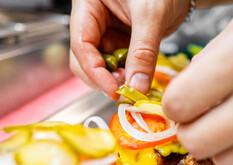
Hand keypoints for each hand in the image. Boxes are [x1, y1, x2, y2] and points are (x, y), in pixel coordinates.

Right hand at [70, 0, 189, 99]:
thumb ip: (143, 51)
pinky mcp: (123, 44)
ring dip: (116, 79)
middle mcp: (94, 22)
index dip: (94, 71)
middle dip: (103, 78)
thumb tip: (137, 86)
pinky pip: (120, 66)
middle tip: (124, 89)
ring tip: (135, 82)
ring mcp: (108, 34)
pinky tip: (139, 78)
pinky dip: (128, 76)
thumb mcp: (151, 14)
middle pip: (86, 59)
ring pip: (103, 67)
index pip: (81, 44)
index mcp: (89, 5)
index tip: (112, 89)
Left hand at [163, 0, 232, 164]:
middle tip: (197, 116)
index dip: (173, 105)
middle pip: (196, 142)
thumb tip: (181, 95)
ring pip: (223, 161)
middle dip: (189, 129)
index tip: (179, 101)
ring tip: (227, 121)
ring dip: (217, 144)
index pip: (180, 104)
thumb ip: (207, 62)